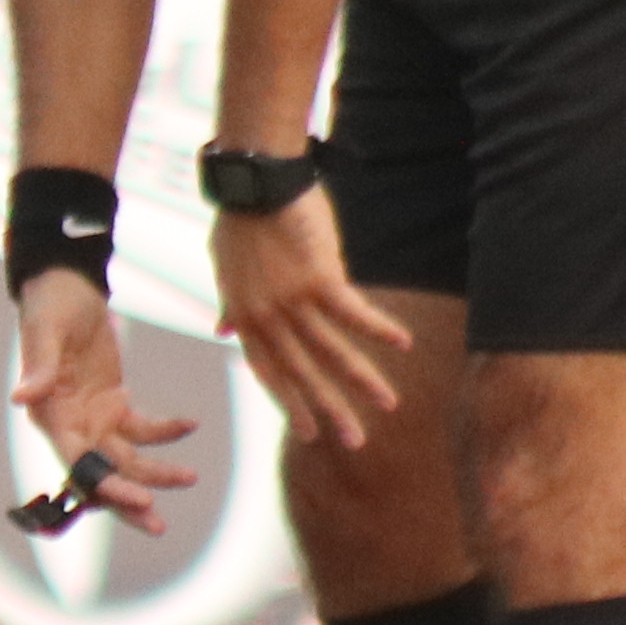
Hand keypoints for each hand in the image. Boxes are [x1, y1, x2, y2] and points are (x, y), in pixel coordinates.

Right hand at [6, 275, 198, 529]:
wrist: (67, 283)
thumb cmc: (50, 305)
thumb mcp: (45, 331)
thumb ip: (40, 367)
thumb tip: (19, 398)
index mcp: (50, 416)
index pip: (78, 463)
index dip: (105, 484)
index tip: (138, 499)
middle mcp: (70, 426)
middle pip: (101, 475)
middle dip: (129, 501)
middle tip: (158, 525)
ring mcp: (93, 418)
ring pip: (127, 460)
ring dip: (156, 473)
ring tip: (190, 477)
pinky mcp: (114, 404)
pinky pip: (143, 428)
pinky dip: (166, 430)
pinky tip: (190, 423)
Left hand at [209, 177, 413, 448]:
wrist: (255, 182)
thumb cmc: (240, 220)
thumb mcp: (224, 268)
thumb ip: (229, 304)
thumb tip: (221, 330)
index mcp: (244, 317)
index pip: (269, 372)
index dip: (290, 403)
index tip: (309, 431)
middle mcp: (267, 317)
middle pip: (303, 374)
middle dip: (331, 410)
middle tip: (354, 442)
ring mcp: (292, 300)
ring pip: (332, 351)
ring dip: (363, 380)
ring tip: (389, 404)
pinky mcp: (319, 277)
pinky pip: (353, 312)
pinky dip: (379, 328)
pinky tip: (404, 344)